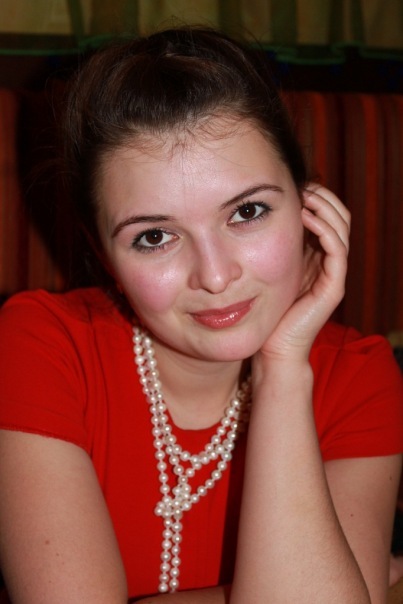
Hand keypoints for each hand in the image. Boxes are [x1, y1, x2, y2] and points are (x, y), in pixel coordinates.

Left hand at [259, 184, 349, 362]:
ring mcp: (333, 275)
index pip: (327, 216)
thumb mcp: (263, 270)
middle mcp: (328, 263)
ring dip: (325, 208)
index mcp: (315, 256)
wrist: (272, 349)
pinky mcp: (333, 288)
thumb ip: (266, 245)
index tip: (294, 183)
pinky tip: (306, 217)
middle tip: (303, 184)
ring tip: (305, 195)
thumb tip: (250, 214)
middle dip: (323, 197)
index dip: (316, 196)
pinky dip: (325, 230)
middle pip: (339, 218)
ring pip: (342, 229)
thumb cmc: (263, 311)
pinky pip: (337, 251)